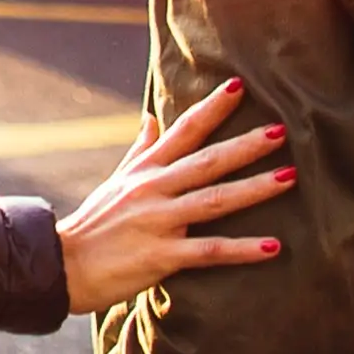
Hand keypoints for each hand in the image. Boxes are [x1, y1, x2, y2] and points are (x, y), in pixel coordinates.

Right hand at [57, 78, 301, 314]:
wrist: (64, 266)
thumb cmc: (94, 223)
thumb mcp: (116, 181)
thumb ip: (140, 150)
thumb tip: (150, 117)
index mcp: (145, 170)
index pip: (182, 131)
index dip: (211, 108)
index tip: (239, 86)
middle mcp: (153, 189)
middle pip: (207, 161)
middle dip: (246, 145)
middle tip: (282, 130)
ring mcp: (158, 221)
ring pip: (214, 200)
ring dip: (254, 189)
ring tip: (289, 178)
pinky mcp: (162, 255)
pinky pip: (210, 251)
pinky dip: (242, 249)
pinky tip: (273, 247)